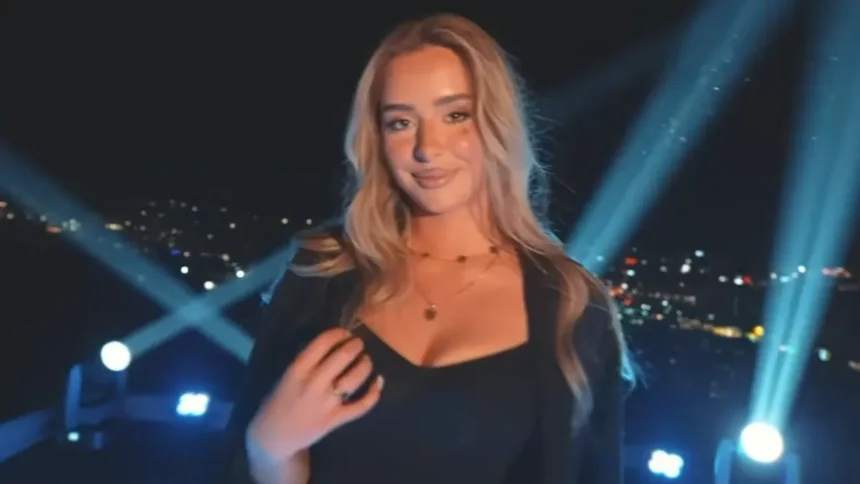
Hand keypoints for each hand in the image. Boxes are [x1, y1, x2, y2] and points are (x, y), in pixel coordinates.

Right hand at [247, 328, 382, 463]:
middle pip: (344, 356)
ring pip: (356, 377)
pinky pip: (362, 405)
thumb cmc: (280, 400)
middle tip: (359, 344)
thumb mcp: (287, 374)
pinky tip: (378, 381)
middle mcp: (314, 383)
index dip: (339, 333)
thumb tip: (333, 343)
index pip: (324, 342)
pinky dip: (374, 392)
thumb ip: (307, 360)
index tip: (345, 334)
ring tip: (365, 361)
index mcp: (298, 369)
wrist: (274, 436)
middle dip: (356, 345)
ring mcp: (327, 402)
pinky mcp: (336, 419)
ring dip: (365, 364)